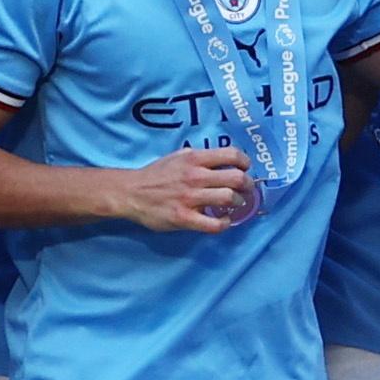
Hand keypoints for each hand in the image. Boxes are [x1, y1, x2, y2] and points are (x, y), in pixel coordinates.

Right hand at [116, 146, 255, 232]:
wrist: (131, 193)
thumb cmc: (156, 175)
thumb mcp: (178, 157)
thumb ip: (200, 158)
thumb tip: (224, 160)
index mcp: (194, 159)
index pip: (232, 154)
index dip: (245, 162)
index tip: (245, 168)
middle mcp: (195, 176)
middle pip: (236, 178)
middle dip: (247, 185)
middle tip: (246, 190)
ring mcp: (190, 198)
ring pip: (229, 198)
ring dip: (238, 202)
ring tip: (235, 204)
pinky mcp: (184, 218)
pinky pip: (214, 224)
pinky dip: (225, 223)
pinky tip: (224, 220)